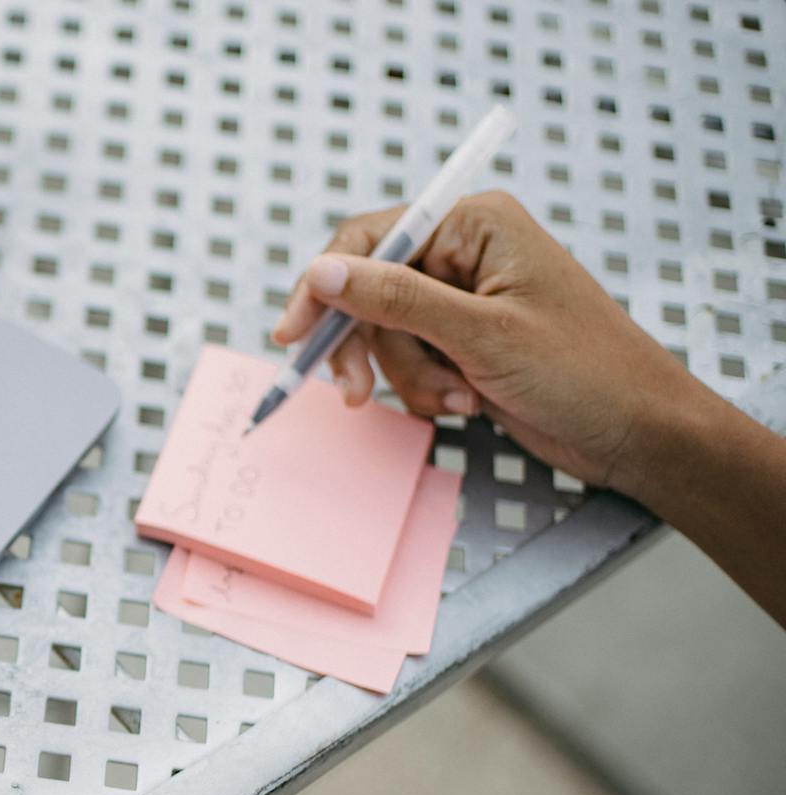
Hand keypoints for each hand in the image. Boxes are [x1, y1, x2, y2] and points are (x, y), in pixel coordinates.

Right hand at [270, 191, 722, 502]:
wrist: (637, 432)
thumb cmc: (583, 372)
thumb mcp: (482, 335)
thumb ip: (396, 300)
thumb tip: (321, 272)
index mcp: (473, 224)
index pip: (368, 239)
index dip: (322, 286)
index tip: (293, 336)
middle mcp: (464, 253)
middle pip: (367, 292)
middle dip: (369, 348)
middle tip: (356, 396)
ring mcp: (463, 300)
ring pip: (385, 336)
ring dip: (410, 377)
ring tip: (461, 397)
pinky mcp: (465, 342)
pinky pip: (410, 363)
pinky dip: (427, 389)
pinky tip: (470, 402)